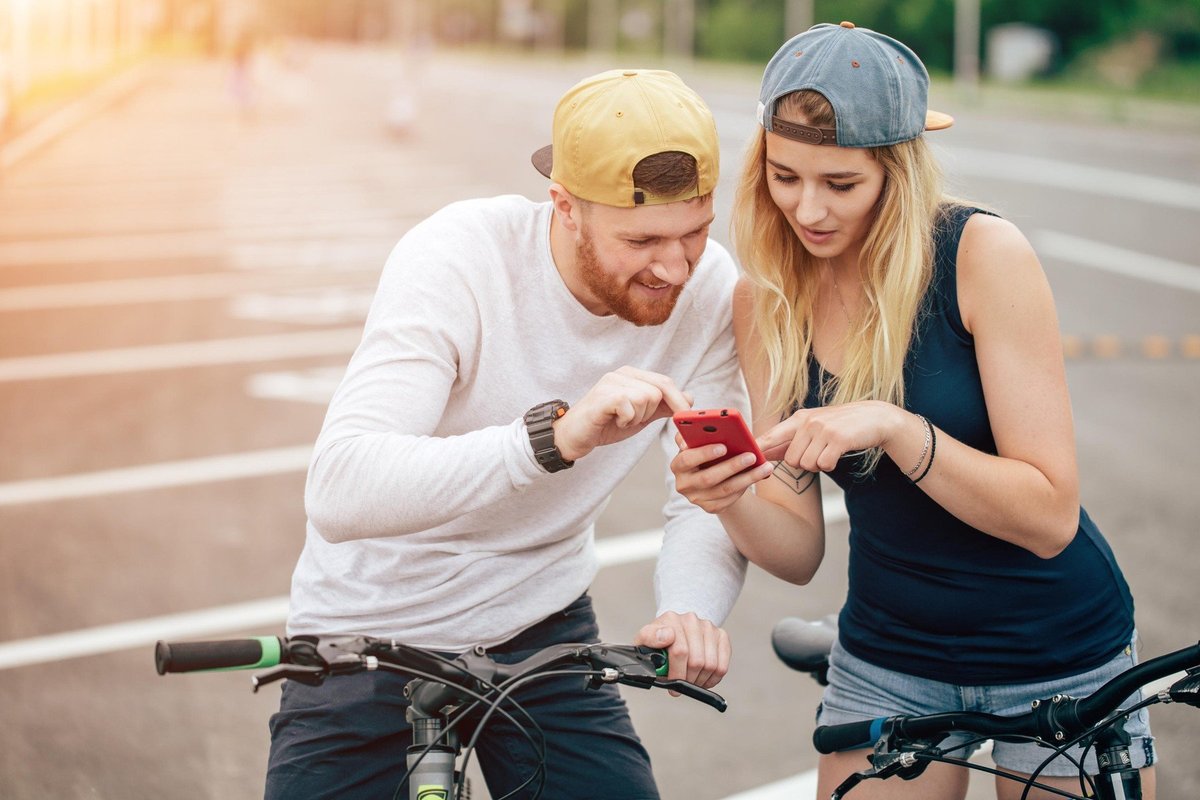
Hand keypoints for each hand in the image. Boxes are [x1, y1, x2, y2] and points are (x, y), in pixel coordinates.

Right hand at [554, 367, 691, 461]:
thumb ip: (663, 407)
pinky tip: (616, 422)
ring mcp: (611, 382)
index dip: (678, 400)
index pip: (664, 382)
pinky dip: (627, 419)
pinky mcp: (603, 396)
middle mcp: (622, 373)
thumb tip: (690, 397)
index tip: (687, 415)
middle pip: (658, 389)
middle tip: (638, 421)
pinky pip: (630, 405)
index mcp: (632, 375)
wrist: (575, 436)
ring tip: (622, 421)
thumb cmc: (606, 424)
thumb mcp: (641, 416)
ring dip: (638, 417)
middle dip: (655, 411)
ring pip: (646, 398)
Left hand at [634, 611, 729, 690]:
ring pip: (711, 665)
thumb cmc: (659, 640)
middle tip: (680, 684)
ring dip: (700, 680)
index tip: (671, 683)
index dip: (676, 673)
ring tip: (690, 680)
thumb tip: (666, 637)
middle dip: (687, 679)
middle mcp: (691, 619)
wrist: (674, 629)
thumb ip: (648, 638)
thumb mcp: (644, 640)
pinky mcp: (721, 635)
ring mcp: (708, 627)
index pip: (680, 651)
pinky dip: (713, 678)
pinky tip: (702, 677)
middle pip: (696, 661)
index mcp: (670, 619)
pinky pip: (722, 666)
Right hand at [671, 433, 772, 513]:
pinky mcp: (710, 508)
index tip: (724, 446)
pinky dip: (745, 487)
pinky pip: (730, 499)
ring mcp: (696, 499)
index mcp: (678, 465)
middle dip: (731, 466)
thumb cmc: (704, 452)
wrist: (708, 474)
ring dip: (747, 478)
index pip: (687, 459)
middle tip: (751, 456)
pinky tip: (758, 477)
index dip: (704, 453)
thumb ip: (696, 433)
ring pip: (724, 490)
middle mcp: (683, 484)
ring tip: (765, 466)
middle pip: (708, 478)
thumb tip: (699, 430)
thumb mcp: (697, 442)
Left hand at [758, 401, 903, 472]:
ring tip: (828, 452)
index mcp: (798, 418)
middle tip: (817, 454)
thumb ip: (790, 441)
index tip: (747, 460)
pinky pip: (823, 465)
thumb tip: (764, 454)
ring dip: (817, 465)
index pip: (771, 436)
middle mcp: (808, 422)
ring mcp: (823, 429)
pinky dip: (830, 466)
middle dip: (803, 464)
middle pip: (790, 459)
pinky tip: (837, 455)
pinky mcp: (837, 439)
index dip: (758, 450)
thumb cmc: (840, 426)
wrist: (875, 419)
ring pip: (806, 464)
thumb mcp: (813, 428)